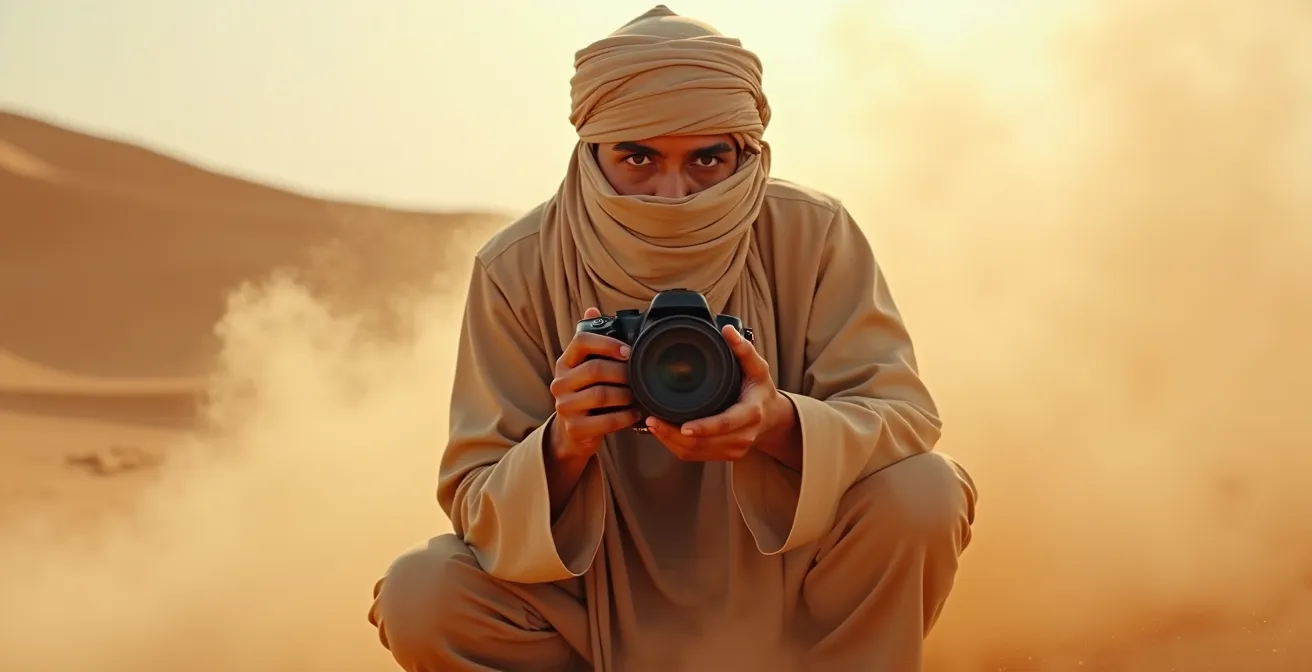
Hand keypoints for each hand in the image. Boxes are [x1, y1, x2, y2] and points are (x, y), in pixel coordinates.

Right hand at [547, 307, 641, 460]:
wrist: (572, 432)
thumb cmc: (584, 394)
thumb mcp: (583, 368)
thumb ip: (591, 342)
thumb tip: (591, 309)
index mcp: (565, 363)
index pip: (581, 342)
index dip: (607, 343)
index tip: (628, 351)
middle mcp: (560, 383)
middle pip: (595, 369)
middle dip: (622, 372)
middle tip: (638, 377)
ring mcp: (565, 407)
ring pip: (601, 395)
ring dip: (625, 395)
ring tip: (637, 396)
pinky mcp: (575, 428)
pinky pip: (605, 420)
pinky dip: (624, 417)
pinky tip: (634, 414)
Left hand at [644, 324, 785, 461]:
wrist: (771, 418)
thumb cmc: (761, 390)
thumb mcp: (758, 368)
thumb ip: (743, 349)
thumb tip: (728, 330)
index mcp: (751, 414)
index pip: (725, 424)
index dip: (703, 427)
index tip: (683, 426)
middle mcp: (743, 436)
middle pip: (704, 443)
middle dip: (674, 434)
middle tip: (651, 420)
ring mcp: (733, 449)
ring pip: (695, 452)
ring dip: (671, 441)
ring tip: (653, 424)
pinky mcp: (723, 456)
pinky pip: (695, 455)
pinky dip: (676, 446)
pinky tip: (664, 433)